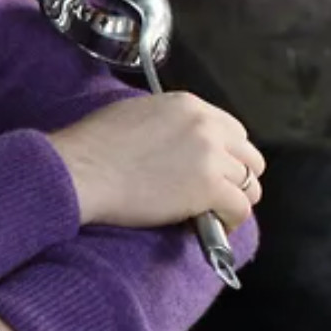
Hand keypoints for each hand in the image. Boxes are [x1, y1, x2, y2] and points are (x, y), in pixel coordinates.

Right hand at [47, 91, 265, 230]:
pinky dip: (230, 220)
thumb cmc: (91, 146)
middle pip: (249, 155)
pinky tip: (213, 225)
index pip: (232, 130)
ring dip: (233, 199)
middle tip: (216, 193)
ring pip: (250, 184)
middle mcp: (206, 126)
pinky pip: (240, 208)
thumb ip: (167, 122)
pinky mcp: (209, 188)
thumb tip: (176, 143)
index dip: (225, 153)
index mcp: (188, 105)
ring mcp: (210, 157)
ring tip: (212, 213)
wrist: (80, 170)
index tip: (213, 169)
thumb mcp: (133, 114)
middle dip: (237, 175)